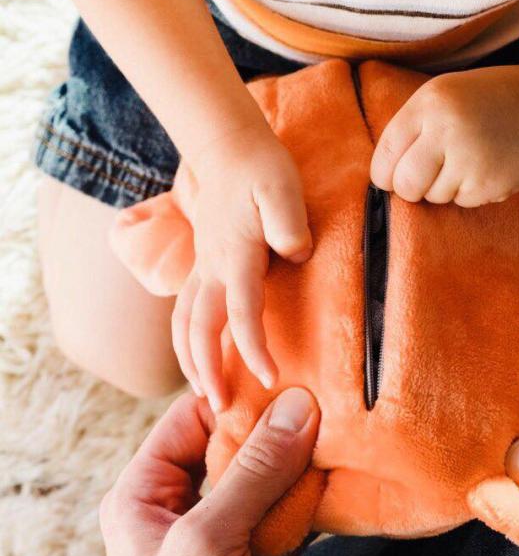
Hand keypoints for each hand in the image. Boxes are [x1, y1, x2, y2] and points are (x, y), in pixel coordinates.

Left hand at [101, 387, 319, 555]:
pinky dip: (311, 503)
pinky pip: (286, 517)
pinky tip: (337, 485)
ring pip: (265, 483)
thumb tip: (297, 408)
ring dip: (299, 466)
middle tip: (323, 406)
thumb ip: (254, 472)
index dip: (234, 400)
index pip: (190, 421)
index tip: (285, 381)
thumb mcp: (207, 541)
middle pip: (233, 450)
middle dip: (277, 431)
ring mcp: (222, 537)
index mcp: (145, 494)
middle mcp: (181, 509)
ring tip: (337, 437)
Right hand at [173, 124, 312, 411]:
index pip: (240, 314)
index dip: (253, 349)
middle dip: (206, 370)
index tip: (269, 379)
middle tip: (220, 407)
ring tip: (203, 391)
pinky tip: (199, 353)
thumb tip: (297, 256)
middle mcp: (212, 268)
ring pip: (184, 322)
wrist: (228, 147)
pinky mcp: (204, 264)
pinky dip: (188, 338)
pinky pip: (186, 309)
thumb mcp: (283, 189)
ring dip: (190, 359)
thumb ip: (290, 225)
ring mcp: (203, 267)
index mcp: (235, 257)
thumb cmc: (261, 168)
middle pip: (198, 330)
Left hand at [369, 64, 518, 207]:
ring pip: (433, 197)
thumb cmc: (491, 100)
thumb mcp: (446, 95)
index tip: (393, 176)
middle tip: (428, 177)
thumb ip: (413, 129)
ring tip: (470, 160)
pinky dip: (470, 192)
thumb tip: (383, 178)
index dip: (385, 174)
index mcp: (429, 103)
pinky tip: (488, 167)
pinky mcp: (490, 184)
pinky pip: (462, 202)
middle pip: (404, 186)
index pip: (384, 156)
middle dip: (411, 189)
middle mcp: (445, 130)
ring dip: (445, 187)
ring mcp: (469, 159)